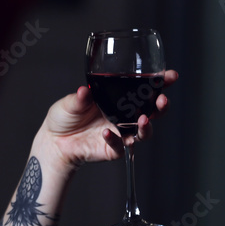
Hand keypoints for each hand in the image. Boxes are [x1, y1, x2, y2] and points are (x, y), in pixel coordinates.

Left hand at [35, 70, 178, 171]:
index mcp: (118, 99)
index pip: (143, 90)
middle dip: (161, 105)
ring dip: (146, 126)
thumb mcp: (70, 102)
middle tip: (162, 100)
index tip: (170, 76)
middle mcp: (123, 116)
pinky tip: (106, 133)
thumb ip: (79, 98)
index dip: (159, 83)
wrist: (54, 141)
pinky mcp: (112, 149)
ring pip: (143, 131)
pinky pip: (119, 146)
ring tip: (143, 119)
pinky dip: (115, 140)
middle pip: (151, 111)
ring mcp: (120, 133)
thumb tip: (85, 90)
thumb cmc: (65, 117)